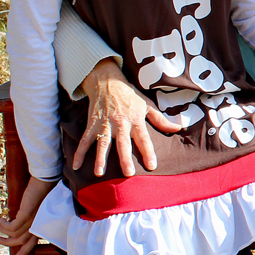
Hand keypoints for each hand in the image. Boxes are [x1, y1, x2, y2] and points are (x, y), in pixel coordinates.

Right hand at [0, 177, 59, 254]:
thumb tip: (16, 220)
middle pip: (22, 242)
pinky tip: (1, 219)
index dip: (24, 252)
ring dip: (3, 232)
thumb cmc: (40, 193)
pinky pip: (12, 227)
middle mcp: (38, 225)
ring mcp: (33, 220)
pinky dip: (4, 225)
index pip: (33, 243)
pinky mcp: (27, 215)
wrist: (44, 181)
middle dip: (9, 244)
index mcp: (41, 225)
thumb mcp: (34, 208)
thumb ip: (27, 216)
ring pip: (15, 235)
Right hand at [71, 59, 182, 177]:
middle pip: (123, 143)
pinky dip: (79, 153)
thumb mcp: (146, 106)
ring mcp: (105, 124)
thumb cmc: (129, 96)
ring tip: (99, 173)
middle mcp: (120, 123)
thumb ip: (161, 120)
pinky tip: (76, 166)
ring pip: (102, 142)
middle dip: (125, 158)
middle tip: (128, 174)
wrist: (107, 81)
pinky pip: (85, 140)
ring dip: (100, 158)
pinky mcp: (92, 124)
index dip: (148, 152)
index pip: (144, 138)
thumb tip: (178, 128)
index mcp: (135, 120)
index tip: (152, 166)